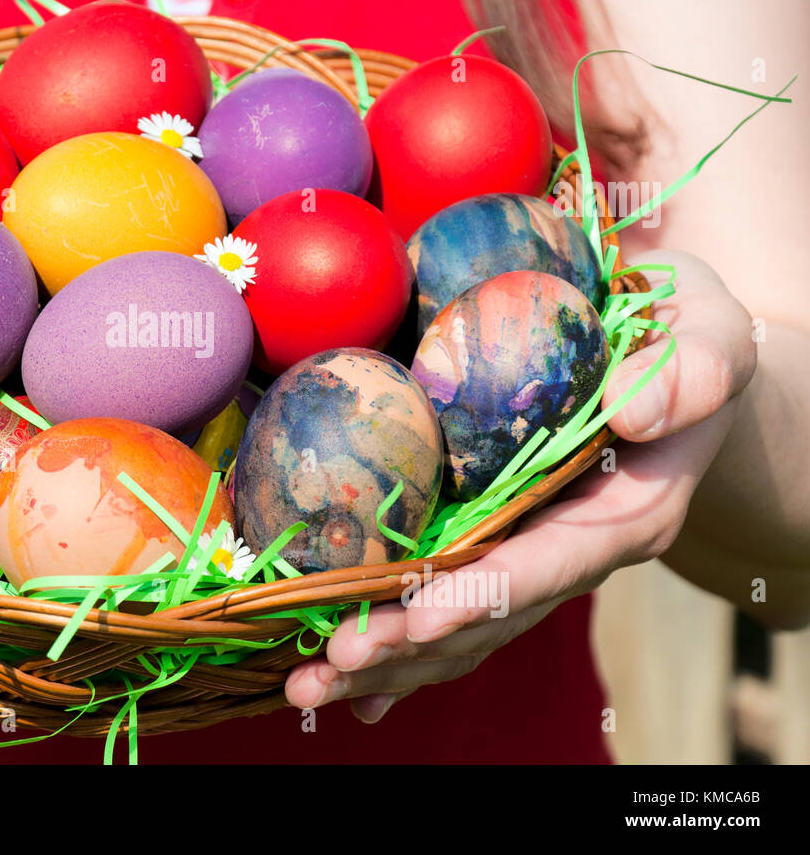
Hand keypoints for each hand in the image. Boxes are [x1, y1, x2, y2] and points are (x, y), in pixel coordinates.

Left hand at [284, 250, 756, 721]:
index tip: (422, 617)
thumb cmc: (687, 338)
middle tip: (336, 656)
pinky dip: (390, 647)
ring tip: (309, 684)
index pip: (551, 563)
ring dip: (384, 658)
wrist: (669, 354)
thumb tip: (637, 413)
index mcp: (626, 513)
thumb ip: (693, 373)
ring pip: (454, 626)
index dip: (486, 593)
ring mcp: (526, 556)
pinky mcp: (490, 546)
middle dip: (411, 641)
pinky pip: (438, 607)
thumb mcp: (712, 337)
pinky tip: (335, 684)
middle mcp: (571, 552)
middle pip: (488, 614)